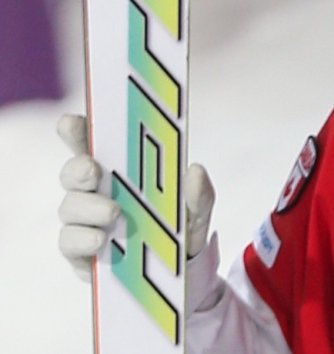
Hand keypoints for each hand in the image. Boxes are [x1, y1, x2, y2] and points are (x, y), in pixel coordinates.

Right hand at [57, 114, 215, 280]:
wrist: (180, 277)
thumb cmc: (181, 231)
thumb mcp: (197, 212)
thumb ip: (199, 195)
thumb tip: (196, 171)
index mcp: (120, 173)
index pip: (93, 145)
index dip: (78, 131)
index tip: (72, 121)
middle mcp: (96, 193)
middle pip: (73, 173)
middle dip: (78, 168)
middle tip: (94, 171)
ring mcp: (85, 222)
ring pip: (70, 207)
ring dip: (88, 207)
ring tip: (113, 214)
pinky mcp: (81, 253)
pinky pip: (69, 242)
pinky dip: (83, 239)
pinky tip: (100, 241)